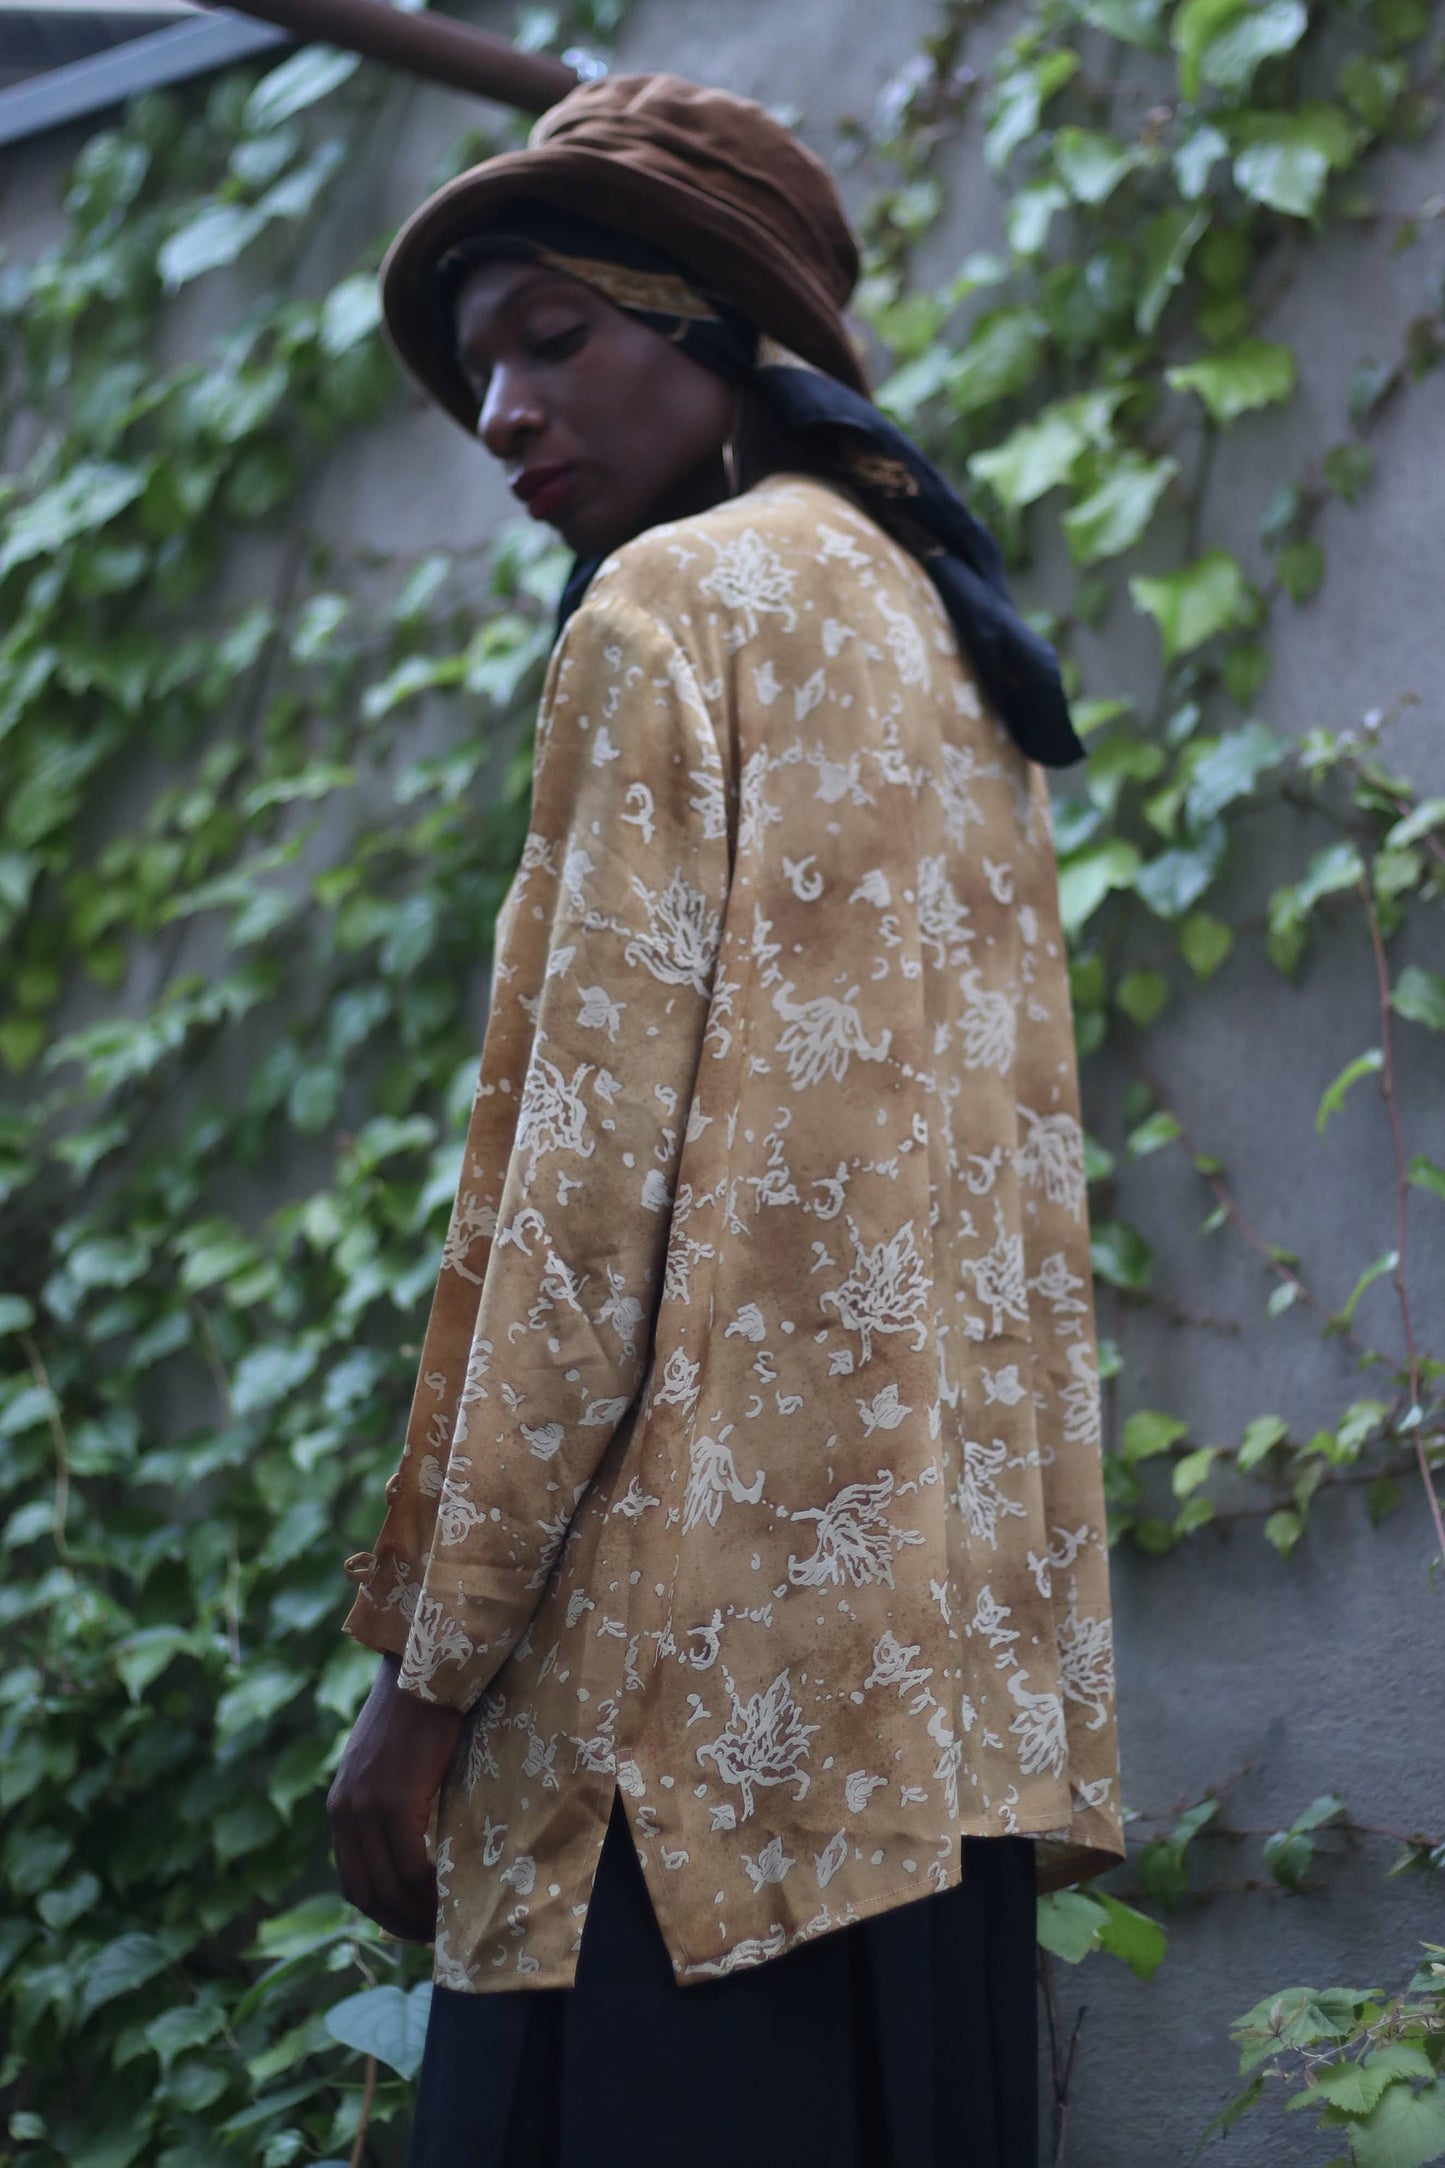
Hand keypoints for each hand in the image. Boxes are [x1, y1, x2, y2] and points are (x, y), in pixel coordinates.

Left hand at [327, 1652, 464, 1941]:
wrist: (422, 1670)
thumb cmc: (416, 1712)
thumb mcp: (389, 1765)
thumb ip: (389, 1803)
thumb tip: (415, 1844)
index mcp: (341, 1807)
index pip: (353, 1882)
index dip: (382, 1914)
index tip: (413, 1927)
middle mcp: (345, 1812)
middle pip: (368, 1893)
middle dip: (401, 1924)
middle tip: (435, 1938)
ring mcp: (365, 1808)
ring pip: (390, 1885)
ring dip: (419, 1914)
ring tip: (448, 1925)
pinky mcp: (393, 1801)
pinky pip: (411, 1864)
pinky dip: (429, 1889)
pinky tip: (451, 1894)